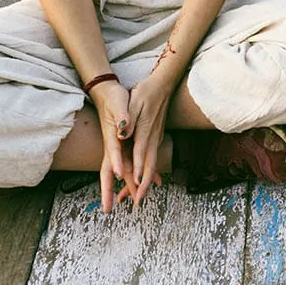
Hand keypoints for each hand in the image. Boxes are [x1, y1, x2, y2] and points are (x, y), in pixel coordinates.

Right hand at [90, 79, 137, 212]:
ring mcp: (118, 148)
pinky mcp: (124, 146)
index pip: (113, 154)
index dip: (117, 164)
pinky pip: (130, 165)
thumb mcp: (119, 103)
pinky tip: (146, 183)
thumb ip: (121, 117)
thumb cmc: (114, 98)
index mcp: (112, 137)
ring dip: (127, 186)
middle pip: (112, 171)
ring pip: (123, 171)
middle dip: (109, 190)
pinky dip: (137, 174)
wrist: (107, 92)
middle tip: (108, 208)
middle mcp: (113, 146)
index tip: (120, 176)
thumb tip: (122, 129)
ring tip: (133, 201)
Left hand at [125, 66, 176, 205]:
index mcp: (146, 130)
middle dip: (145, 184)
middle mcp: (153, 137)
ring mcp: (156, 138)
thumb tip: (122, 135)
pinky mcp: (156, 137)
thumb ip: (128, 120)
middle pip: (150, 164)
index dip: (139, 169)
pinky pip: (153, 158)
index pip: (141, 153)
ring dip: (147, 181)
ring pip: (152, 163)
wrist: (163, 84)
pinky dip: (149, 171)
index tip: (136, 184)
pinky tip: (146, 179)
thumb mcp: (135, 103)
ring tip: (139, 196)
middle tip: (139, 201)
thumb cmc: (146, 92)